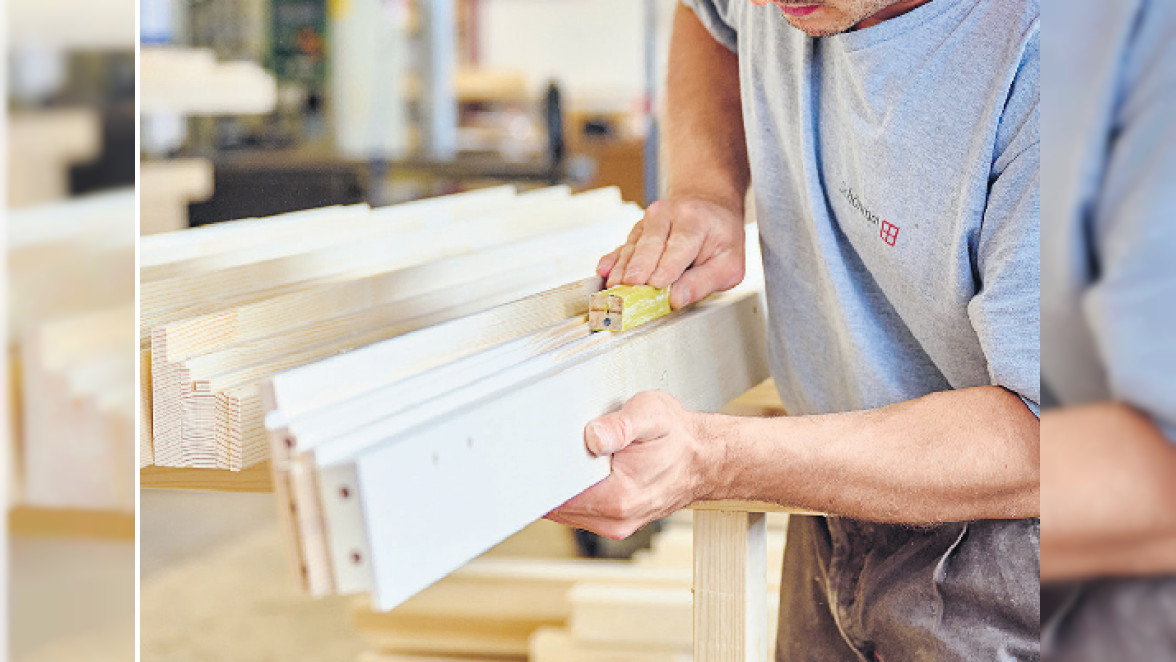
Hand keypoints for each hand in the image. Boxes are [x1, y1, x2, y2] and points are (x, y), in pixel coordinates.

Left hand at [545, 391, 722, 539]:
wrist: (704, 458)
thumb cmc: (678, 437)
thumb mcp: (652, 415)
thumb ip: (620, 425)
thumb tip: (593, 436)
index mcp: (619, 496)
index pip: (557, 494)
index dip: (542, 473)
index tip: (539, 452)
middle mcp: (615, 518)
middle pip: (555, 504)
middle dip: (549, 477)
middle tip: (555, 447)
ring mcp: (614, 523)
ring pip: (564, 510)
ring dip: (561, 485)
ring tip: (576, 457)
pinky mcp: (613, 521)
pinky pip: (578, 510)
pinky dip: (573, 491)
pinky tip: (585, 471)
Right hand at [597, 198, 745, 308]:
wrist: (708, 203)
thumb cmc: (721, 235)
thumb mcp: (729, 261)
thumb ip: (704, 282)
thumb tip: (676, 299)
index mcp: (696, 221)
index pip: (679, 246)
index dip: (667, 266)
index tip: (656, 284)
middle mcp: (669, 215)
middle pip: (650, 244)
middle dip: (638, 268)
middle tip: (629, 289)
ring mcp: (649, 220)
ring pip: (633, 246)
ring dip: (622, 269)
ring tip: (614, 289)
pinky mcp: (638, 230)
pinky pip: (623, 246)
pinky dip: (612, 260)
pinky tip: (603, 271)